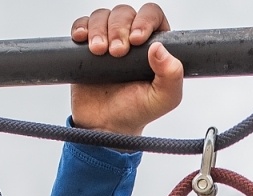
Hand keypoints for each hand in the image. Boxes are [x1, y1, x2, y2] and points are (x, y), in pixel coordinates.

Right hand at [71, 5, 184, 136]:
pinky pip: (81, 25)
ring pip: (102, 16)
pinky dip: (80, 28)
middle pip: (125, 13)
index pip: (152, 15)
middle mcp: (131, 38)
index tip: (136, 39)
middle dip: (119, 28)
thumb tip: (159, 48)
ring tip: (99, 52)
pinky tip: (82, 40)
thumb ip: (172, 75)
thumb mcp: (164, 98)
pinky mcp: (86, 46)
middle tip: (117, 52)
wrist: (106, 126)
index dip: (144, 20)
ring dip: (98, 29)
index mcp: (154, 45)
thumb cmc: (137, 111)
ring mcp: (108, 40)